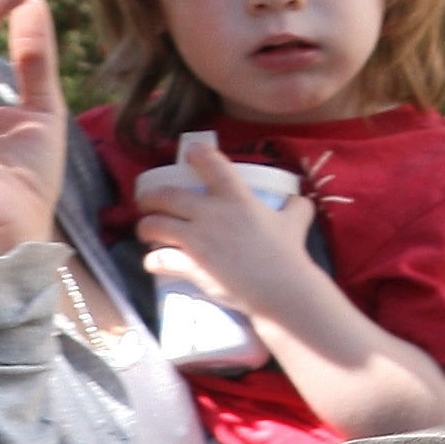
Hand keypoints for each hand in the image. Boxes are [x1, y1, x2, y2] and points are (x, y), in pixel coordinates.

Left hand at [137, 142, 318, 320]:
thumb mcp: (295, 223)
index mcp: (236, 197)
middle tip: (146, 201)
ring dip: (145, 226)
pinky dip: (153, 260)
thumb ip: (295, 208)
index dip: (196, 154)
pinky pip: (160, 259)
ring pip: (156, 225)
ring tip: (145, 230)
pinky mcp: (191, 265)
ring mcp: (198, 239)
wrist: (281, 290)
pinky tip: (152, 261)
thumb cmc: (288, 254)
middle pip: (168, 196)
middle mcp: (211, 213)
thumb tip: (300, 201)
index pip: (211, 164)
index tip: (189, 153)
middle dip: (150, 197)